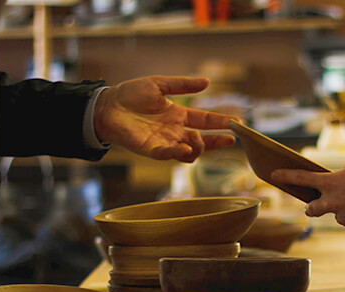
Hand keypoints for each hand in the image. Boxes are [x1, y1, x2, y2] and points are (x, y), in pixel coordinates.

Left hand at [93, 75, 236, 162]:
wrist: (107, 106)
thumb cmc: (130, 94)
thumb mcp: (159, 84)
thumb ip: (182, 85)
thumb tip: (207, 82)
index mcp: (179, 115)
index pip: (205, 120)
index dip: (221, 122)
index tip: (237, 123)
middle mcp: (175, 131)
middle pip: (203, 140)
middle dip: (218, 141)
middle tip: (231, 139)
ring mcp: (165, 142)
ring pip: (190, 152)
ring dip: (199, 148)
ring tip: (198, 139)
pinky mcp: (152, 150)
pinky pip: (169, 155)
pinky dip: (179, 153)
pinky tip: (186, 149)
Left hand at [270, 161, 344, 230]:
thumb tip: (344, 178)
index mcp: (330, 182)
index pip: (302, 178)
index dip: (286, 176)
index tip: (274, 175)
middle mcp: (331, 201)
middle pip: (311, 208)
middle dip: (311, 207)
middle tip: (315, 205)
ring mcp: (340, 216)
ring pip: (335, 214)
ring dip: (342, 210)